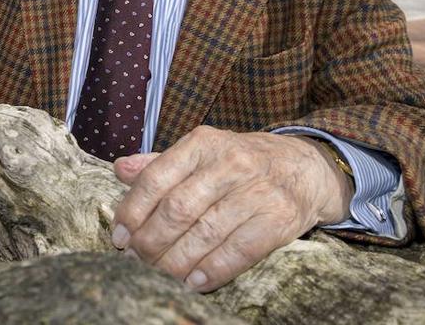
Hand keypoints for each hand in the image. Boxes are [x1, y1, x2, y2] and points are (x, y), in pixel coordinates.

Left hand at [110, 126, 353, 291]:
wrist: (305, 167)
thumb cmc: (240, 162)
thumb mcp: (201, 152)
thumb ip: (159, 163)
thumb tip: (119, 169)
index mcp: (202, 144)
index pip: (156, 178)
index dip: (133, 210)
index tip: (120, 235)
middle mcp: (229, 163)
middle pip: (178, 209)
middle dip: (151, 240)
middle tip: (136, 259)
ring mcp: (256, 191)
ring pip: (206, 233)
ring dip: (176, 260)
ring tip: (159, 275)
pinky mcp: (280, 218)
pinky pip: (240, 250)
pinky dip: (213, 269)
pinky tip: (194, 281)